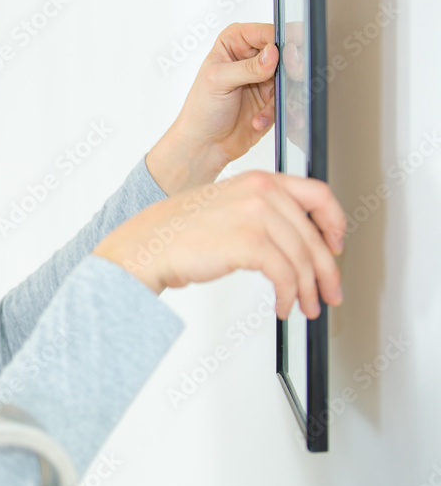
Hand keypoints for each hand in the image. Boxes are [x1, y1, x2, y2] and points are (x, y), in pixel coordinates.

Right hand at [92, 171, 345, 319]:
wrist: (149, 245)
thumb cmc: (177, 232)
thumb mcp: (225, 206)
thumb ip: (260, 211)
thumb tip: (293, 238)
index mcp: (259, 179)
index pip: (318, 195)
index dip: (334, 224)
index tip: (335, 245)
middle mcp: (262, 192)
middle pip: (314, 236)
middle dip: (326, 271)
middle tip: (329, 291)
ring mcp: (257, 215)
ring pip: (303, 259)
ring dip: (308, 290)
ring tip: (304, 306)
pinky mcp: (250, 243)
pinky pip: (285, 275)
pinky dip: (289, 296)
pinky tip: (283, 305)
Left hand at [146, 23, 279, 195]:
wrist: (204, 145)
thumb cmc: (201, 110)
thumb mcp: (218, 81)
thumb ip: (247, 67)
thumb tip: (272, 54)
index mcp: (233, 44)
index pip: (263, 32)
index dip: (278, 41)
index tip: (285, 54)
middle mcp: (250, 58)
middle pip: (283, 53)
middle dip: (288, 67)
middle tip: (290, 78)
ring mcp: (263, 79)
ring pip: (288, 77)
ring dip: (280, 95)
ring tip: (268, 107)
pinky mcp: (271, 100)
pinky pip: (285, 100)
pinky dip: (274, 112)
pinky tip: (258, 121)